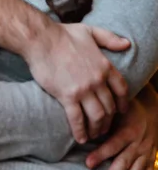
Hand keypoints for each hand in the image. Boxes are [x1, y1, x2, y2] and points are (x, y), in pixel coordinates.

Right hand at [28, 22, 129, 143]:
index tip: (120, 111)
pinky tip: (81, 138)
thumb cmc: (63, 34)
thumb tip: (127, 43)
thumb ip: (110, 38)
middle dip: (110, 120)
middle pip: (110, 107)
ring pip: (97, 117)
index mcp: (104, 65)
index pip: (121, 89)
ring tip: (94, 134)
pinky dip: (81, 131)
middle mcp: (97, 80)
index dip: (123, 103)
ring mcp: (83, 90)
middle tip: (105, 127)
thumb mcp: (90, 31)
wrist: (41, 39)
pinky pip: (77, 119)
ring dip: (98, 129)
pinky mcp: (67, 96)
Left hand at [86, 85, 157, 169]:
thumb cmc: (128, 110)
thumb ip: (104, 119)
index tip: (88, 163)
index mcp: (128, 130)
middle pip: (125, 160)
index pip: (113, 144)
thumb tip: (83, 126)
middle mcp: (138, 143)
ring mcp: (146, 153)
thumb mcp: (117, 110)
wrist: (152, 111)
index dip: (101, 154)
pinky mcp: (151, 159)